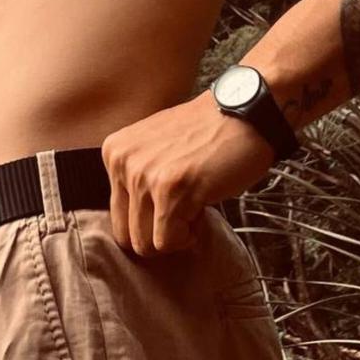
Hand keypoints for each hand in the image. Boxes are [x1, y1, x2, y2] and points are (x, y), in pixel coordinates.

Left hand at [100, 89, 275, 256]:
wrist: (245, 114)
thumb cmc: (208, 134)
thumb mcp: (156, 146)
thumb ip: (136, 176)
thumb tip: (131, 226)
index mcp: (114, 151)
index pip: (118, 216)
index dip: (150, 218)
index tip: (174, 197)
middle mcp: (122, 162)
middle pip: (128, 235)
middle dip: (160, 233)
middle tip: (185, 208)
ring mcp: (143, 176)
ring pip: (146, 244)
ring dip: (176, 235)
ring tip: (195, 204)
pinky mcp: (169, 191)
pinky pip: (168, 242)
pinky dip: (190, 236)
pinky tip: (203, 207)